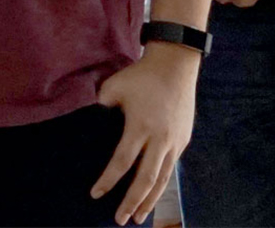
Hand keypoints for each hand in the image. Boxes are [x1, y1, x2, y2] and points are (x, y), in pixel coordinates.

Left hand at [93, 45, 200, 224]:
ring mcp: (174, 141)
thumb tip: (90, 118)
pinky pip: (171, 168)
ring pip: (162, 179)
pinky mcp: (184, 139)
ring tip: (139, 217)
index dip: (108, 180)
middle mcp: (160, 138)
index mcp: (140, 126)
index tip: (95, 194)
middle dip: (132, 202)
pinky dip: (161, 184)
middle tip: (120, 220)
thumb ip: (101, 105)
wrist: (176, 63)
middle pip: (146, 179)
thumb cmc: (142, 75)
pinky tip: (153, 194)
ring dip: (150, 200)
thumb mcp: (115, 86)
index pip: (122, 161)